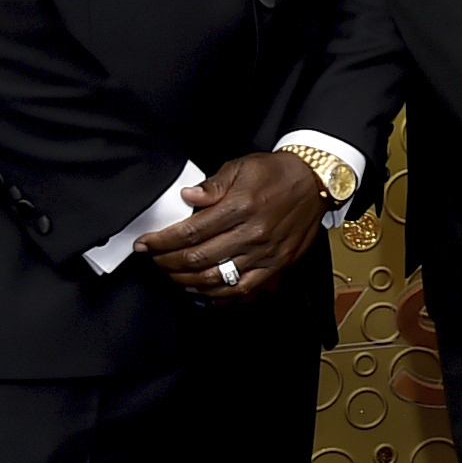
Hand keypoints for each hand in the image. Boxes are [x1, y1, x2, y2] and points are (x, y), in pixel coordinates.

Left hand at [138, 151, 326, 299]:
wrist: (316, 181)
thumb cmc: (277, 173)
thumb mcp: (242, 167)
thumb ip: (213, 184)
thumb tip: (188, 197)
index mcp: (240, 207)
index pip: (190, 232)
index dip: (162, 241)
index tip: (145, 244)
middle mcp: (253, 234)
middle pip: (198, 259)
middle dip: (168, 262)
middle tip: (154, 260)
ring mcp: (266, 253)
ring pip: (218, 278)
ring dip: (188, 281)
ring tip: (173, 275)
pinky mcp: (278, 264)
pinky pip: (245, 288)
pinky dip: (221, 295)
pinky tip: (204, 292)